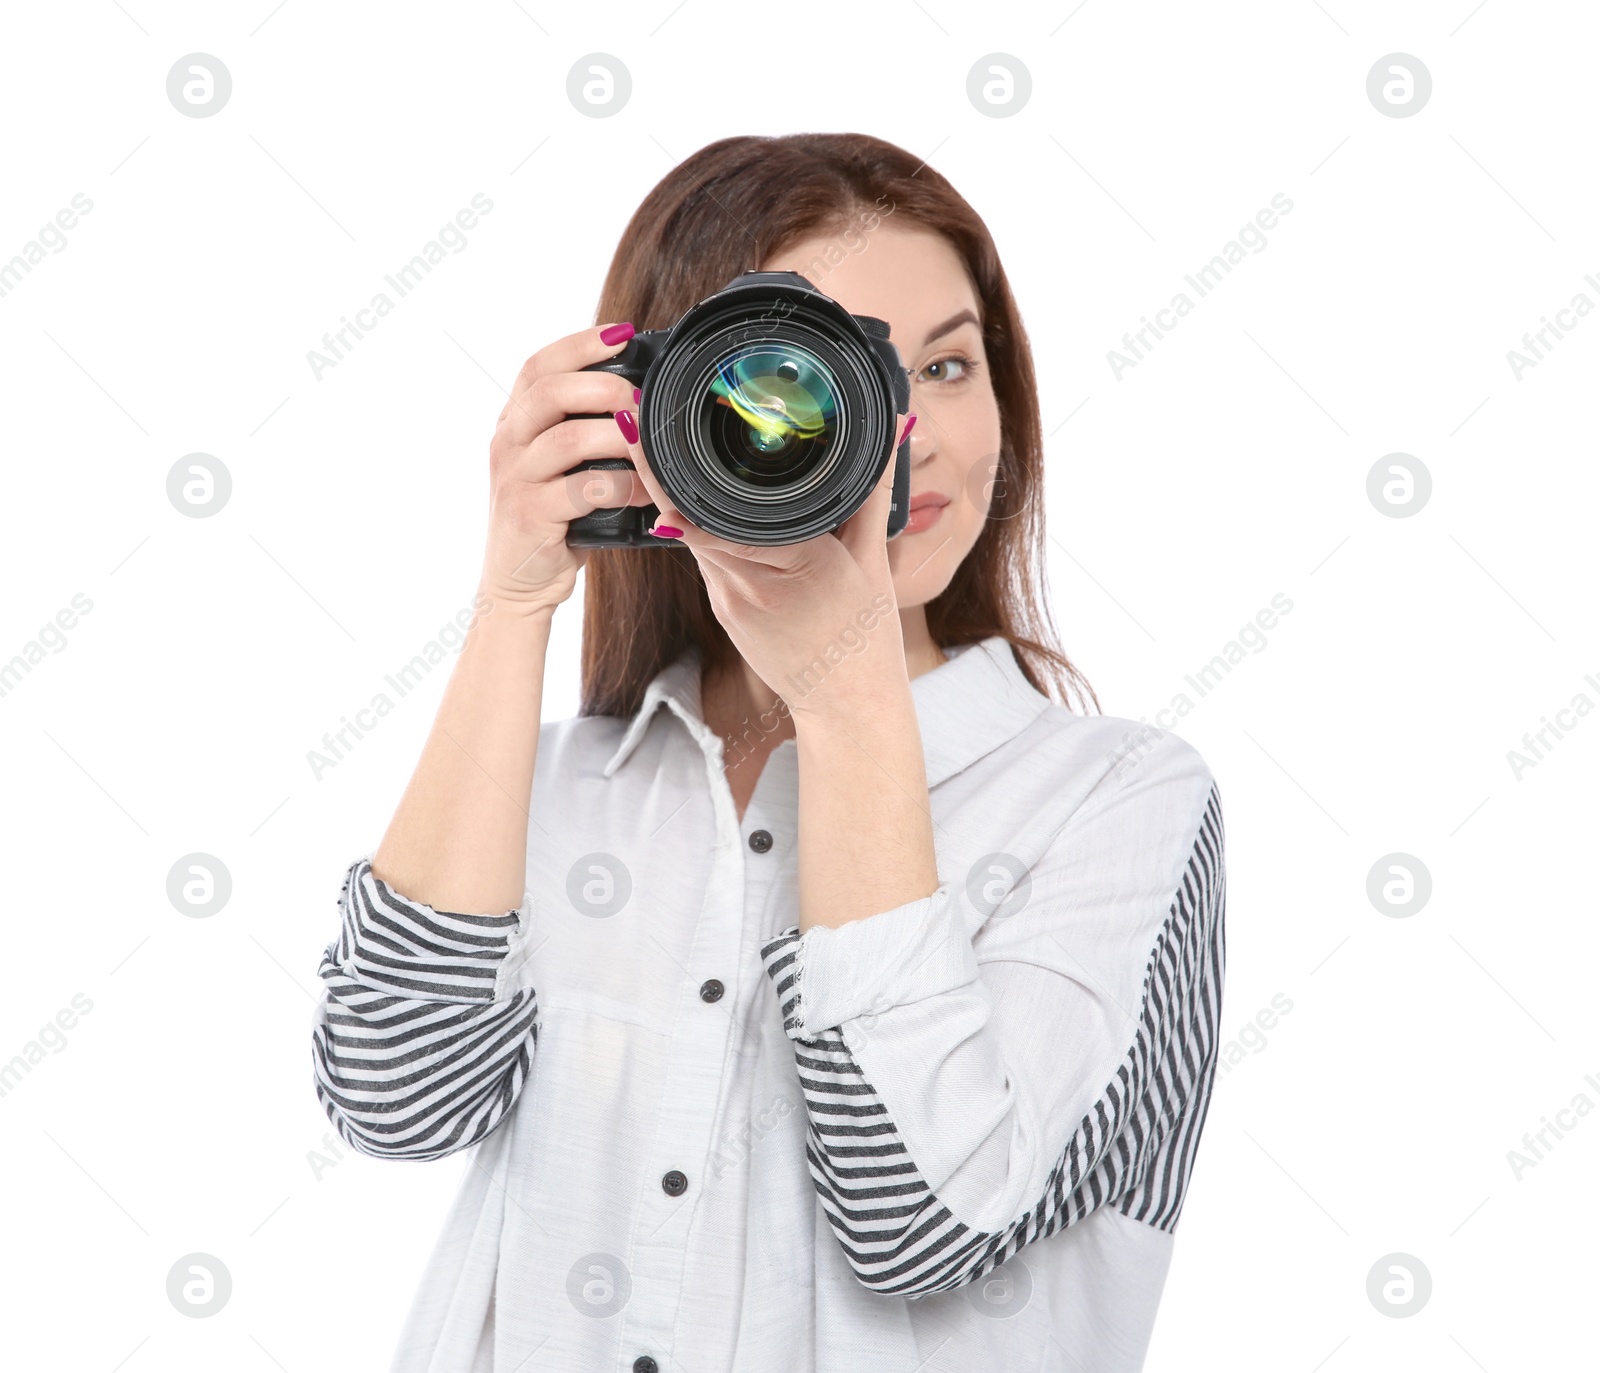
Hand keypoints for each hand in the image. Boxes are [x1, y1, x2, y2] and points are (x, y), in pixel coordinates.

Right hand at [479, 323, 654, 615]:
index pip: (538, 365)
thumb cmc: (553, 520)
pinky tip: (642, 492)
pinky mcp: (529, 515)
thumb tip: (642, 400)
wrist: (518, 583)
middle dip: (605, 387)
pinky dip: (618, 486)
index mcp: (515, 423)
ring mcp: (515, 479)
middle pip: (550, 391)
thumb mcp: (561, 467)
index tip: (623, 334)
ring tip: (648, 446)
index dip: (580, 345)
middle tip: (642, 400)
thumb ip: (585, 431)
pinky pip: (580, 490)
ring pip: (567, 438)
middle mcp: (508, 443)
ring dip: (618, 437)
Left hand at [615, 407, 917, 716]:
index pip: (721, 515)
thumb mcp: (874, 559)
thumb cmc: (867, 637)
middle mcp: (750, 583)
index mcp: (794, 562)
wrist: (847, 706)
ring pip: (694, 539)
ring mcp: (730, 602)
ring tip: (662, 452)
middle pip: (693, 519)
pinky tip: (705, 510)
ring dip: (682, 502)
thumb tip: (889, 433)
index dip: (678, 479)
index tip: (652, 440)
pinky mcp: (724, 614)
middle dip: (664, 474)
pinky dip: (706, 534)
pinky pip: (708, 561)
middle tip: (638, 424)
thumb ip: (872, 490)